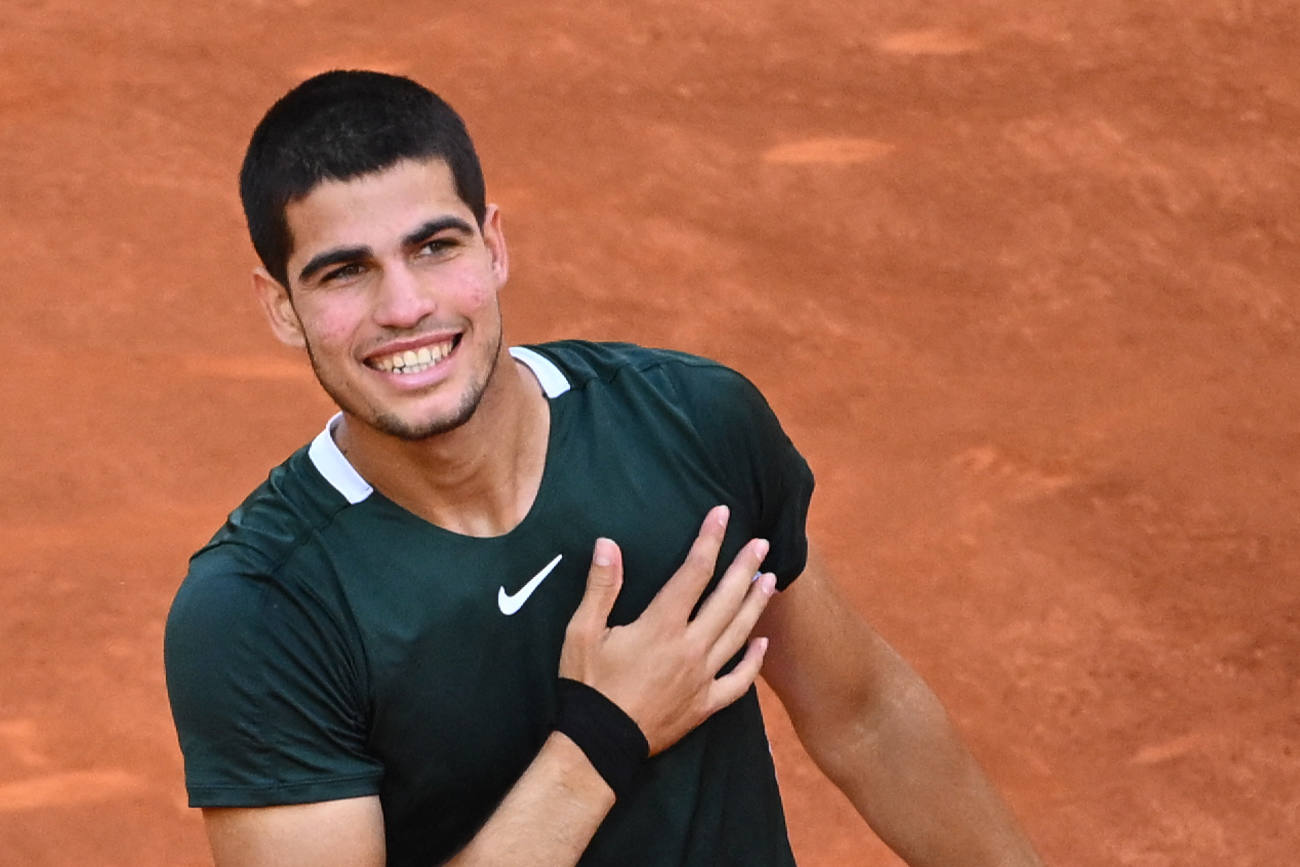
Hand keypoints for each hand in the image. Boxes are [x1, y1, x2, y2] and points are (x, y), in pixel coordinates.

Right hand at [558, 505, 776, 754]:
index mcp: (661, 625)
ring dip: (756, 604)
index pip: (693, 572)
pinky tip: (763, 643)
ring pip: (739, 634)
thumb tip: (607, 543)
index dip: (709, 540)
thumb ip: (600, 587)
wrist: (598, 744)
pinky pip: (739, 682)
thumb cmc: (588, 685)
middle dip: (745, 567)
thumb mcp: (581, 632)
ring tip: (771, 580)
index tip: (721, 514)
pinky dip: (754, 661)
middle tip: (761, 543)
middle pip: (726, 599)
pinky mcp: (705, 704)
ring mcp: (702, 677)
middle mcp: (690, 647)